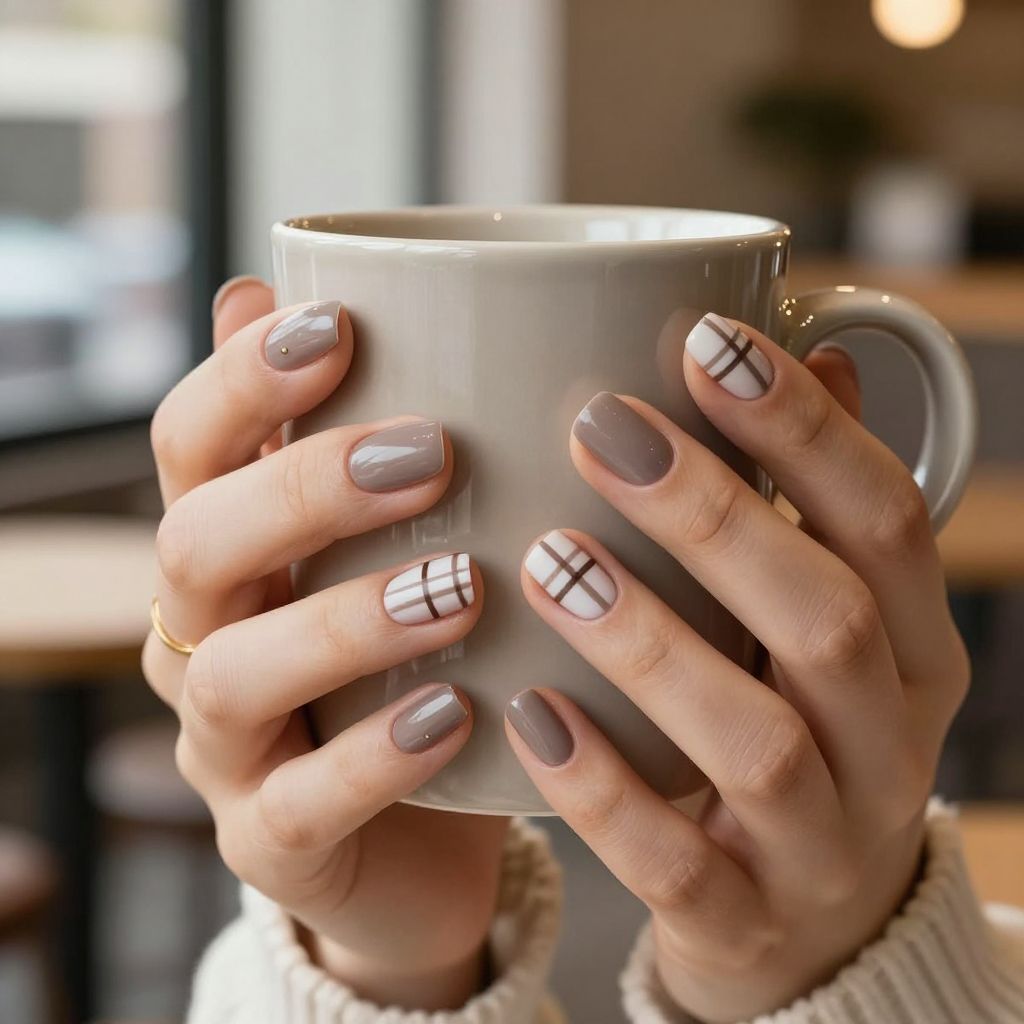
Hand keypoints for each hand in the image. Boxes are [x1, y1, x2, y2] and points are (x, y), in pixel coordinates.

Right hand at [143, 278, 505, 1009]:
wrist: (423, 833)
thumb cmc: (410, 660)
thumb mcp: (387, 546)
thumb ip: (344, 434)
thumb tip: (269, 288)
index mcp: (228, 552)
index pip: (189, 448)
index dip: (243, 383)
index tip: (337, 325)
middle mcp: (204, 640)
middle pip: (198, 546)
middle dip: (304, 490)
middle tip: (430, 453)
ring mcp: (227, 748)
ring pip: (238, 675)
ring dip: (347, 621)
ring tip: (461, 589)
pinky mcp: (270, 843)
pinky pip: (301, 806)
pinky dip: (375, 757)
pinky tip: (458, 712)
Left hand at [505, 315, 968, 1021]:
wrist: (807, 925)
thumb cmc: (793, 725)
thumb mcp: (823, 617)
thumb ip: (811, 495)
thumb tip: (813, 337)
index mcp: (915, 649)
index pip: (888, 518)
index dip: (804, 426)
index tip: (705, 338)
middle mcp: (891, 742)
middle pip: (827, 618)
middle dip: (714, 515)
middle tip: (599, 429)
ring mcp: (827, 845)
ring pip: (756, 741)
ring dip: (650, 641)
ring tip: (549, 560)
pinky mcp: (748, 922)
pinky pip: (676, 862)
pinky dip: (601, 787)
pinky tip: (528, 712)